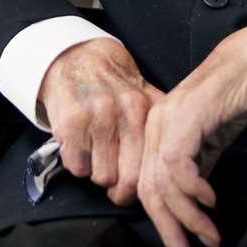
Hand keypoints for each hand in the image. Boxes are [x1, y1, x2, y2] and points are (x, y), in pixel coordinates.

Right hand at [37, 38, 163, 205]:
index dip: (144, 186)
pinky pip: (77, 167)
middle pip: (127, 179)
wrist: (74, 56)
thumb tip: (176, 161)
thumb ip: (158, 124)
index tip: (138, 188)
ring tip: (97, 155)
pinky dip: (77, 164)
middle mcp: (123, 111)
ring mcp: (96, 116)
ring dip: (97, 173)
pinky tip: (81, 146)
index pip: (152, 166)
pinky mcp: (71, 122)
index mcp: (145, 108)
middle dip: (119, 190)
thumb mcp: (143, 95)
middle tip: (114, 182)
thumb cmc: (111, 82)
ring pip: (101, 177)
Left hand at [139, 14, 246, 246]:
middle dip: (169, 230)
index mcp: (156, 129)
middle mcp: (154, 124)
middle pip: (148, 190)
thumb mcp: (212, 141)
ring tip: (209, 235)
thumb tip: (192, 205)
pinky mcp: (186, 117)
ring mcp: (168, 119)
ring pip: (162, 183)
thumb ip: (197, 168)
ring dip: (186, 217)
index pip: (147, 185)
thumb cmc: (237, 97)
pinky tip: (210, 202)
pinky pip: (177, 165)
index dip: (162, 222)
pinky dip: (192, 191)